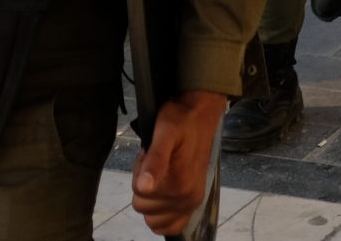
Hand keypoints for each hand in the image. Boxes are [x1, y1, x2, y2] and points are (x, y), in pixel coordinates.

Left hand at [132, 90, 224, 233]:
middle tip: (156, 161)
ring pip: (152, 217)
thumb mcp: (164, 131)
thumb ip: (155, 160)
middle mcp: (187, 199)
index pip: (139, 193)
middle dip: (144, 185)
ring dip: (152, 198)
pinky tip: (164, 195)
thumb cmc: (180, 119)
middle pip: (144, 206)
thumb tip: (143, 188)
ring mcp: (191, 204)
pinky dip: (162, 216)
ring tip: (161, 173)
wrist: (201, 114)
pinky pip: (171, 227)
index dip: (140, 172)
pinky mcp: (193, 204)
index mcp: (180, 184)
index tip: (151, 154)